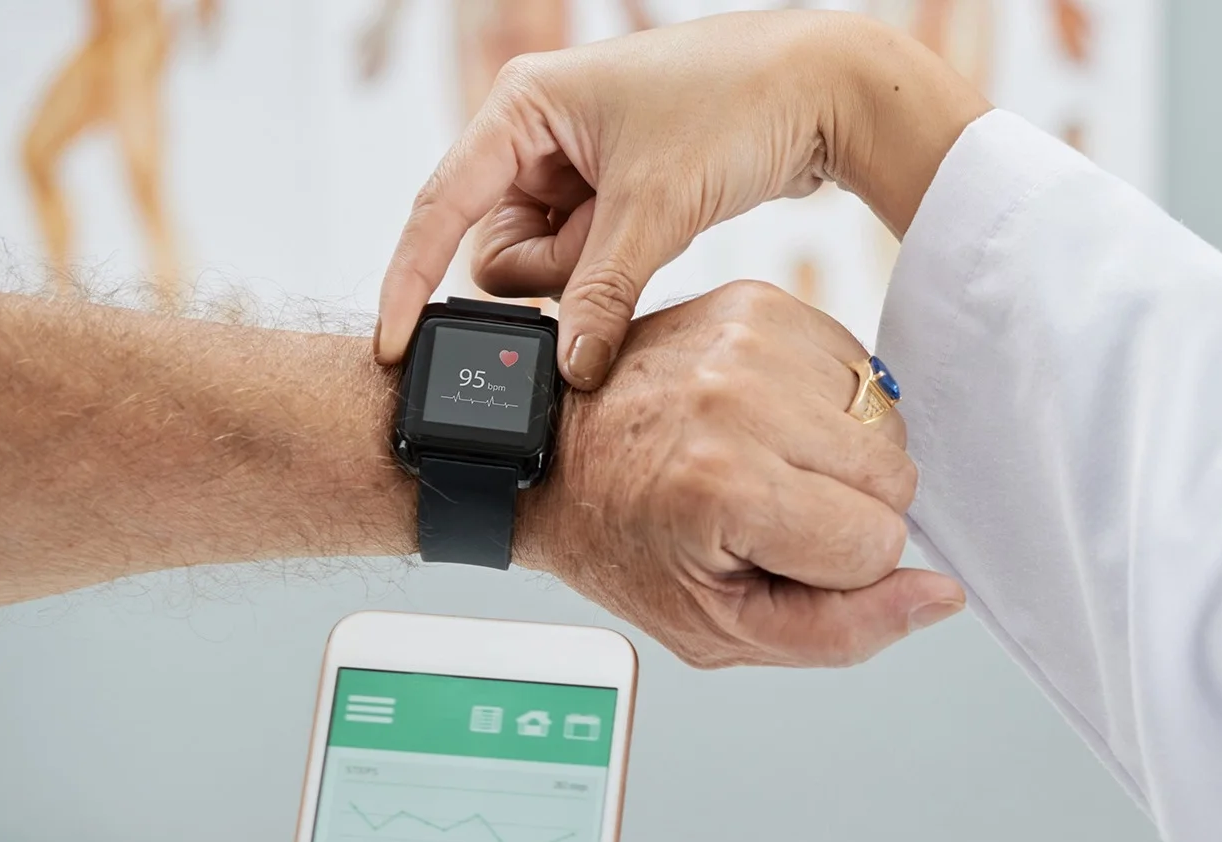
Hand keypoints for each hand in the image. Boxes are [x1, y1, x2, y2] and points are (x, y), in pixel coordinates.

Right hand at [374, 11, 986, 387]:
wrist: (826, 89)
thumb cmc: (735, 109)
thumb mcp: (656, 207)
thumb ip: (600, 294)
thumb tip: (567, 371)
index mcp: (522, 106)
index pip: (441, 205)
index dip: (411, 278)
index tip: (395, 345)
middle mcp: (539, 131)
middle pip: (499, 247)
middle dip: (554, 272)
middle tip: (619, 242)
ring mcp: (578, 165)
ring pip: (549, 264)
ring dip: (594, 273)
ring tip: (658, 225)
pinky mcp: (617, 194)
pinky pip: (591, 259)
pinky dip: (617, 270)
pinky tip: (664, 237)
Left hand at [529, 279, 963, 667]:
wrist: (554, 451)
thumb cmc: (628, 544)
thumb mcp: (719, 628)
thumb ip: (843, 629)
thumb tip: (943, 596)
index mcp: (723, 486)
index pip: (876, 544)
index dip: (834, 568)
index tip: (765, 552)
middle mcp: (739, 399)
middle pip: (894, 479)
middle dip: (845, 510)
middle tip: (763, 512)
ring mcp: (752, 339)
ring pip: (885, 425)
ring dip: (839, 456)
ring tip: (762, 462)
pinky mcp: (762, 303)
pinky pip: (859, 373)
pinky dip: (827, 408)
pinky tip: (767, 422)